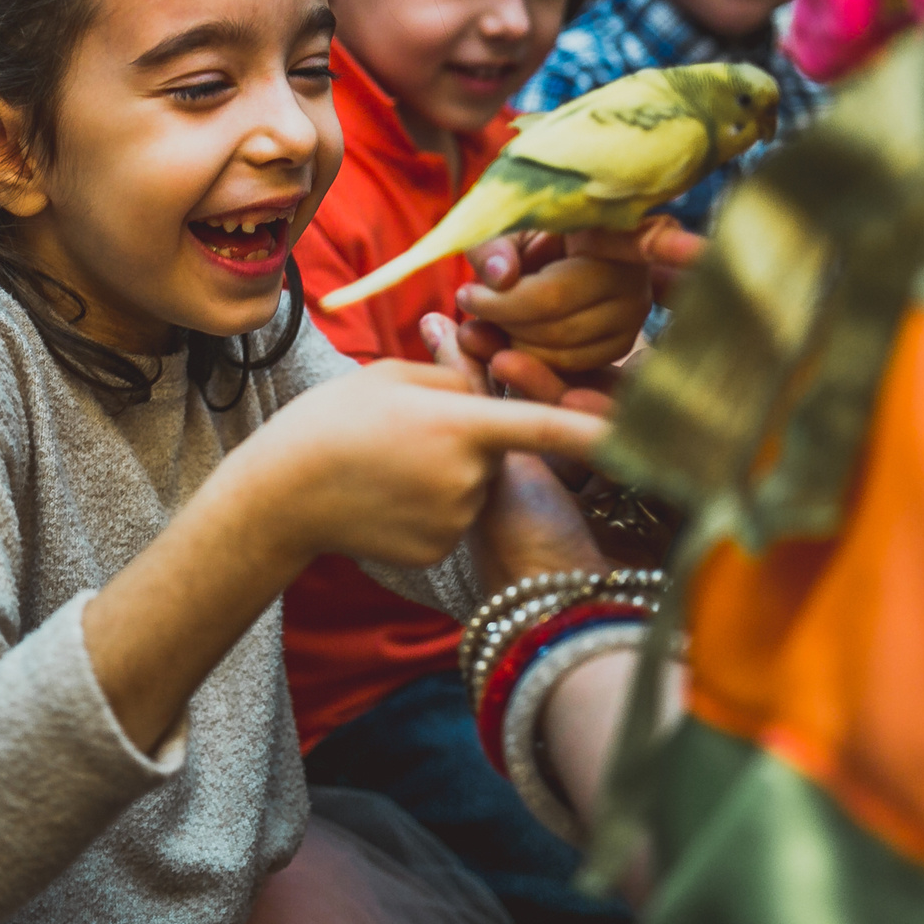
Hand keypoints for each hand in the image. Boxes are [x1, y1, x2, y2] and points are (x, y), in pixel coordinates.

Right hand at [235, 359, 608, 570]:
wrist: (282, 494)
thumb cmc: (330, 421)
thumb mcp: (390, 377)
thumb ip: (450, 374)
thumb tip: (482, 379)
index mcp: (460, 423)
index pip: (543, 427)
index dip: (593, 431)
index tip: (641, 435)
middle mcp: (468, 476)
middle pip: (495, 448)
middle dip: (469, 435)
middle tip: (407, 428)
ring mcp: (456, 519)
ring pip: (475, 484)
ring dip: (448, 471)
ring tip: (388, 463)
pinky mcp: (440, 549)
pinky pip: (454, 517)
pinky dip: (429, 505)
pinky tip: (386, 498)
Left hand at [454, 232, 653, 379]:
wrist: (526, 262)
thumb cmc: (519, 235)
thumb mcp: (499, 226)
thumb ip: (493, 245)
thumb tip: (502, 274)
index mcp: (613, 228)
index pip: (648, 237)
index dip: (672, 245)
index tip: (700, 247)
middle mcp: (634, 273)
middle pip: (557, 302)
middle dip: (501, 307)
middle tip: (467, 296)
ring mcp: (634, 313)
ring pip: (559, 343)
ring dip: (507, 336)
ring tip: (479, 314)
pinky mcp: (621, 346)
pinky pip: (566, 367)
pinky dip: (525, 361)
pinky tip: (499, 343)